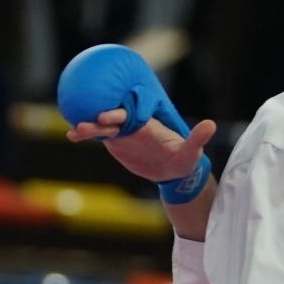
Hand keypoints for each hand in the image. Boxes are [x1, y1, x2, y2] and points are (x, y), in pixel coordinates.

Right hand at [66, 109, 217, 184]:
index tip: (109, 116)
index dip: (122, 112)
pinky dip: (86, 135)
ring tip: (76, 130)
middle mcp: (134, 124)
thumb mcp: (192, 151)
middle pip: (115, 117)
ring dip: (90, 127)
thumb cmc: (184, 159)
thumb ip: (198, 138)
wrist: (171, 171)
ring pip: (103, 126)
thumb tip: (211, 124)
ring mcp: (123, 133)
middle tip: (91, 121)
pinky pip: (99, 136)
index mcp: (148, 123)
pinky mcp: (116, 142)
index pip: (133, 113)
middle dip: (102, 118)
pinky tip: (71, 136)